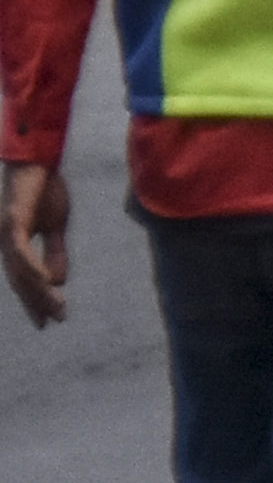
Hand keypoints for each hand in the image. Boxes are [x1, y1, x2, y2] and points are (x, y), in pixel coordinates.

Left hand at [3, 161, 64, 329]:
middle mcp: (5, 242)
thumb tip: (58, 280)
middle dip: (36, 302)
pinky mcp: (12, 223)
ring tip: (57, 305)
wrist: (38, 162)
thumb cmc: (45, 189)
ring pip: (20, 271)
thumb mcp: (56, 226)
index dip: (33, 300)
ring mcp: (6, 233)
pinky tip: (47, 282)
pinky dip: (34, 268)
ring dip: (38, 291)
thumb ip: (55, 252)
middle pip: (19, 280)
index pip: (22, 279)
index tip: (46, 321)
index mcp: (14, 244)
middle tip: (55, 320)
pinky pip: (22, 252)